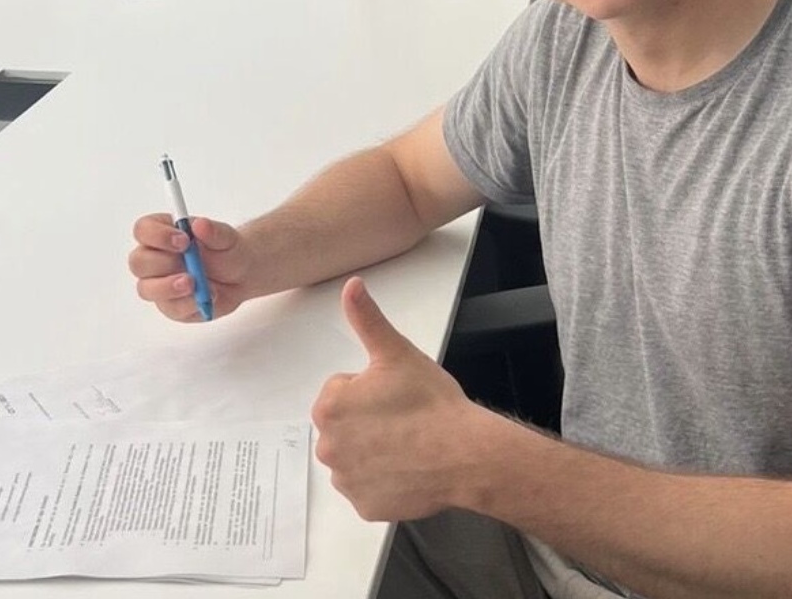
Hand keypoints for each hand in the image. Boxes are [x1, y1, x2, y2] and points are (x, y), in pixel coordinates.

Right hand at [127, 213, 249, 321]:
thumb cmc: (227, 250)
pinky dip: (189, 304)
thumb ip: (214, 231)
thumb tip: (200, 224)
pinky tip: (206, 296)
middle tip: (190, 264)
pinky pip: (170, 309)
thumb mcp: (227, 237)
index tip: (184, 240)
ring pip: (146, 289)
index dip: (157, 235)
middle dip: (162, 264)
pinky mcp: (170, 305)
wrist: (241, 276)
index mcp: (162, 232)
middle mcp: (154, 258)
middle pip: (138, 262)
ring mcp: (159, 284)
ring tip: (194, 285)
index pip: (143, 229)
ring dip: (169, 288)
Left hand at [312, 277, 482, 521]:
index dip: (370, 390)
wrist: (464, 452)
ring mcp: (346, 482)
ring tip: (408, 444)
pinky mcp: (365, 508)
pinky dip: (384, 480)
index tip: (394, 394)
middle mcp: (328, 447)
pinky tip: (408, 469)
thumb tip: (351, 285)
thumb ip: (367, 319)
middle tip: (403, 419)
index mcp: (330, 407)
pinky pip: (368, 488)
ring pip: (356, 456)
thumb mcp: (397, 352)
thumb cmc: (430, 401)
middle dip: (367, 421)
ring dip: (373, 451)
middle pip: (345, 426)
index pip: (342, 391)